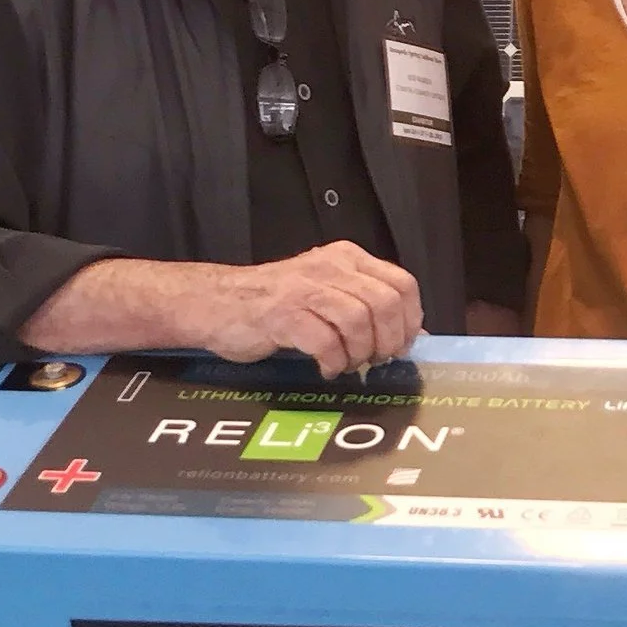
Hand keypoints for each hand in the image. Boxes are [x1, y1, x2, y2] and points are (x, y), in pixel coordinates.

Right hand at [199, 244, 422, 375]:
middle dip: (388, 341)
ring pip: (358, 321)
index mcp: (347, 258)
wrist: (216, 302)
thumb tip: (409, 335)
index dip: (410, 320)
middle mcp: (330, 267)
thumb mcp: (327, 293)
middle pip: (385, 304)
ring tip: (346, 364)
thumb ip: (365, 306)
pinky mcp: (283, 313)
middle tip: (374, 360)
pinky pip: (326, 342)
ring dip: (359, 354)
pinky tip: (325, 368)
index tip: (401, 344)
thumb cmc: (275, 303)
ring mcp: (305, 289)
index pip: (403, 283)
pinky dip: (332, 362)